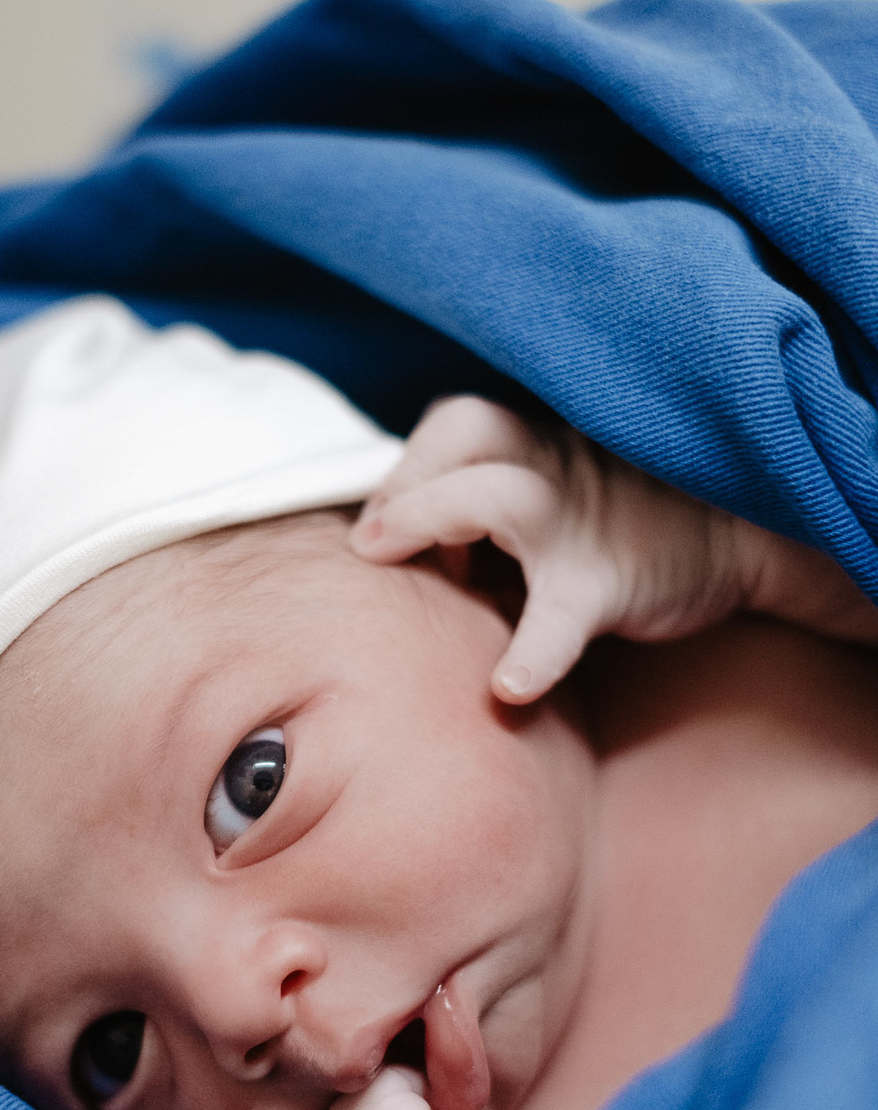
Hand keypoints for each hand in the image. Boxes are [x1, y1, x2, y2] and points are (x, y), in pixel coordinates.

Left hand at [350, 396, 749, 703]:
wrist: (735, 538)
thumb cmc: (621, 516)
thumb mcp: (550, 484)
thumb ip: (474, 496)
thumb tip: (387, 536)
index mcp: (532, 443)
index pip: (451, 422)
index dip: (406, 468)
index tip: (381, 526)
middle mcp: (551, 464)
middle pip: (463, 427)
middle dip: (406, 478)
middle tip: (375, 541)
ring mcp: (579, 522)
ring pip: (503, 499)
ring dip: (436, 521)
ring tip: (398, 566)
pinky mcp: (606, 583)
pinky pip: (561, 618)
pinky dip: (534, 653)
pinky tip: (510, 687)